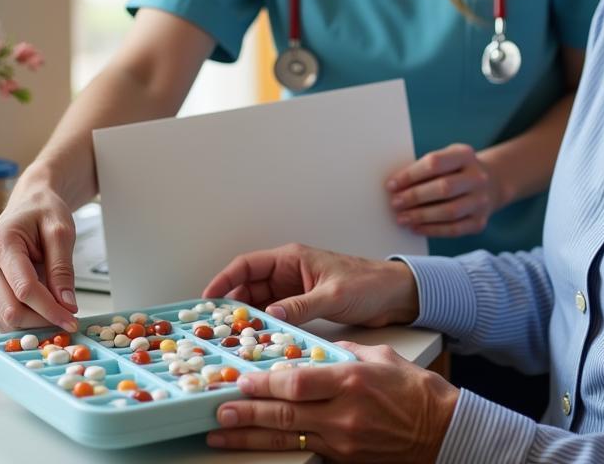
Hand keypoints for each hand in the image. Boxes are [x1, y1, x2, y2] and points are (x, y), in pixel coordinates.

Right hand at [0, 182, 79, 331]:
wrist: (29, 202)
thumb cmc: (43, 211)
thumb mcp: (61, 231)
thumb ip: (62, 268)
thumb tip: (66, 304)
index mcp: (1, 242)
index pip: (24, 288)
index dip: (49, 309)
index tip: (70, 319)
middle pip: (10, 309)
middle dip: (41, 321)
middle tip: (67, 322)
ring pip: (4, 316)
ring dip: (32, 323)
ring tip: (58, 316)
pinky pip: (3, 312)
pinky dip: (24, 319)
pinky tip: (44, 313)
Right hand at [202, 243, 418, 328]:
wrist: (395, 294)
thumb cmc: (368, 283)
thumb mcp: (333, 295)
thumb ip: (301, 306)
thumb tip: (270, 316)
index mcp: (292, 259)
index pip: (247, 265)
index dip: (224, 280)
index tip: (207, 299)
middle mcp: (289, 273)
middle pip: (249, 287)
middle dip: (232, 306)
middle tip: (215, 329)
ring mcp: (295, 291)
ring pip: (260, 304)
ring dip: (248, 320)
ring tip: (232, 341)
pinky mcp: (303, 307)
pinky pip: (276, 316)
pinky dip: (265, 328)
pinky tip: (258, 344)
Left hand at [206, 343, 457, 461]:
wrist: (442, 431)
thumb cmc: (413, 390)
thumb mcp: (379, 357)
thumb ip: (342, 353)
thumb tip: (313, 351)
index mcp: (351, 381)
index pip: (298, 383)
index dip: (266, 383)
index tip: (242, 379)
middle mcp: (343, 414)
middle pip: (284, 414)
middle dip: (247, 412)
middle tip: (218, 409)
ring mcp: (342, 441)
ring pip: (287, 437)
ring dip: (251, 435)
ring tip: (221, 433)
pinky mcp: (343, 458)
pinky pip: (304, 449)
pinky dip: (277, 445)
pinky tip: (256, 442)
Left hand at [386, 143, 493, 237]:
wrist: (490, 183)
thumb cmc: (456, 170)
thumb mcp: (446, 158)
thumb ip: (425, 169)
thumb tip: (396, 187)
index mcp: (465, 155)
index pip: (435, 163)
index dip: (411, 175)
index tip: (391, 185)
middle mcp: (477, 177)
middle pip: (444, 188)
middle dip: (415, 197)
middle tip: (395, 203)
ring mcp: (481, 201)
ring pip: (449, 211)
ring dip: (421, 216)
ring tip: (402, 218)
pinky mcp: (480, 222)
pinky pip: (454, 229)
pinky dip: (432, 230)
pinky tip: (416, 228)